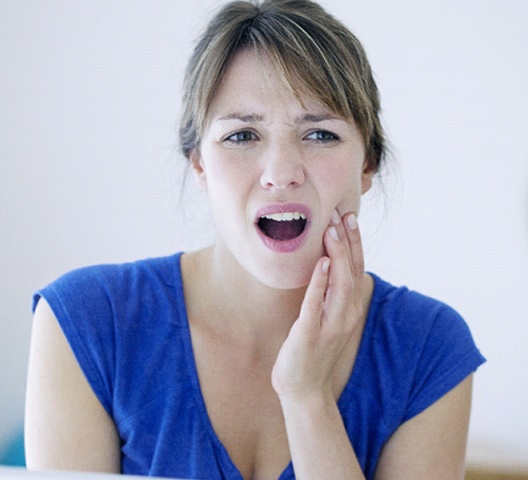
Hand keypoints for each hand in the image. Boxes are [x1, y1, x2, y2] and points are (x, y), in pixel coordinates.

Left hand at [271, 210, 365, 402]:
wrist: (304, 388)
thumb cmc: (312, 350)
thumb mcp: (326, 318)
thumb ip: (330, 294)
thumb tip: (327, 265)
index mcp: (349, 309)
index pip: (356, 269)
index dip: (354, 243)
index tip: (349, 217)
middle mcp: (346, 315)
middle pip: (351, 272)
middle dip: (348, 242)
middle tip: (342, 214)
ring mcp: (331, 326)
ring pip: (340, 284)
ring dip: (337, 255)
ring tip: (331, 230)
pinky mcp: (311, 334)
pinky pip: (317, 304)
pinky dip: (319, 282)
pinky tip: (320, 263)